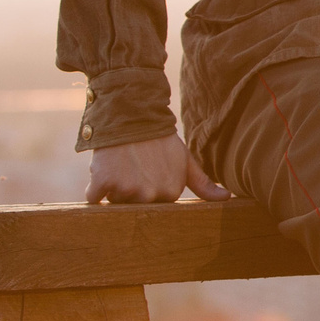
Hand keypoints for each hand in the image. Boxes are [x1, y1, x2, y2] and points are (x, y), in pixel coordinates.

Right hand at [85, 132, 229, 202]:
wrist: (131, 113)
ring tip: (121, 164)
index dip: (146, 191)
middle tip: (133, 167)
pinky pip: (93, 198)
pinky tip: (102, 170)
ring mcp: (126, 189)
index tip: (148, 173)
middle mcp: (149, 195)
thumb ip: (203, 183)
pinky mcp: (103, 182)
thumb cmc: (159, 139)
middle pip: (131, 206)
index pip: (151, 207)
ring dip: (112, 187)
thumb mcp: (185, 159)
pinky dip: (93, 189)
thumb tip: (226, 199)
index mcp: (169, 193)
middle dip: (129, 191)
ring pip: (113, 201)